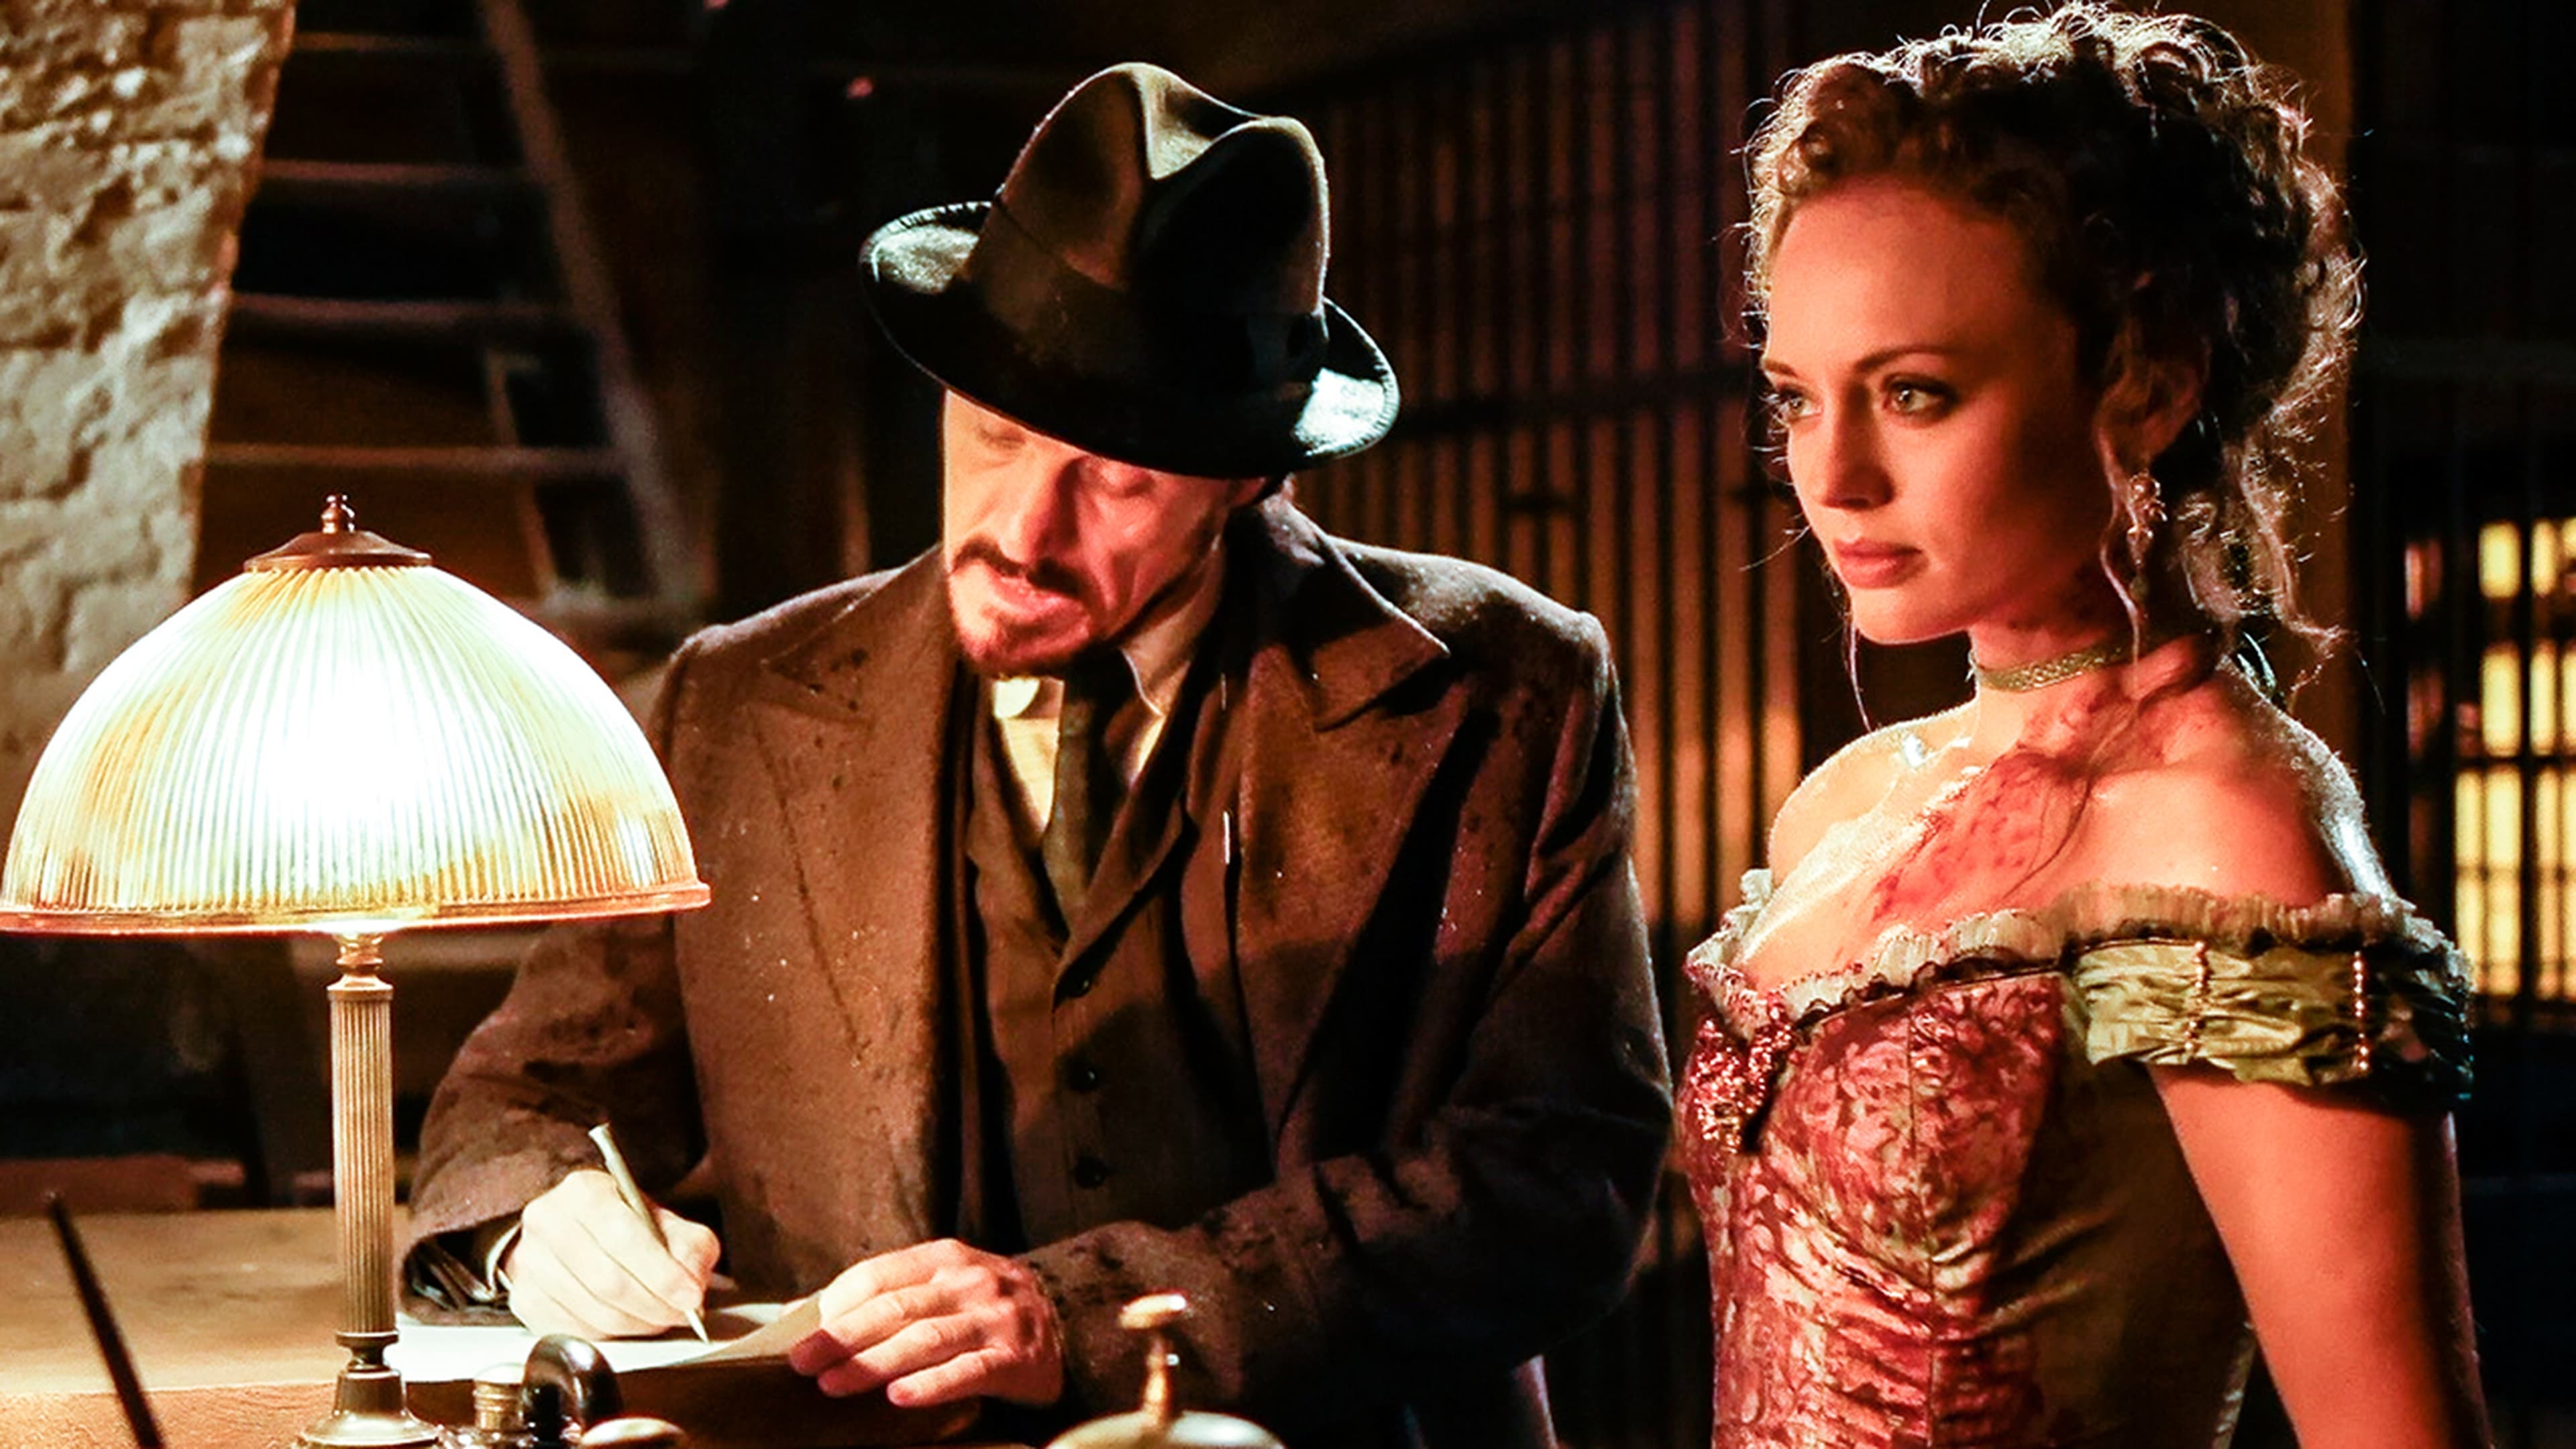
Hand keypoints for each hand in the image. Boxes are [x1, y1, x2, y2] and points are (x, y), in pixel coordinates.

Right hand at [504, 1169, 720, 1338]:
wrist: (574, 1232)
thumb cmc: (621, 1226)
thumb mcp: (663, 1221)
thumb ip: (689, 1245)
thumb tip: (692, 1281)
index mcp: (584, 1191)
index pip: (625, 1237)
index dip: (663, 1273)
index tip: (691, 1296)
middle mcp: (548, 1221)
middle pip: (608, 1280)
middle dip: (654, 1304)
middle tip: (681, 1312)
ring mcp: (530, 1262)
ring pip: (592, 1311)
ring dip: (636, 1323)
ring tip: (658, 1316)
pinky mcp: (525, 1299)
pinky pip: (574, 1332)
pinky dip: (610, 1334)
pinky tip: (628, 1322)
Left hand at [787, 1239, 1062, 1407]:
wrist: (1072, 1325)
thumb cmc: (987, 1310)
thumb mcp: (945, 1287)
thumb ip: (889, 1295)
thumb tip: (807, 1312)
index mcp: (947, 1258)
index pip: (880, 1275)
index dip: (836, 1305)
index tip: (801, 1336)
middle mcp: (971, 1282)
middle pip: (896, 1308)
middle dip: (843, 1337)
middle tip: (804, 1364)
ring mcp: (996, 1319)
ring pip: (926, 1339)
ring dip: (874, 1363)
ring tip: (834, 1385)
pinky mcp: (1017, 1359)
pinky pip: (967, 1373)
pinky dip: (931, 1385)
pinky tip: (898, 1397)